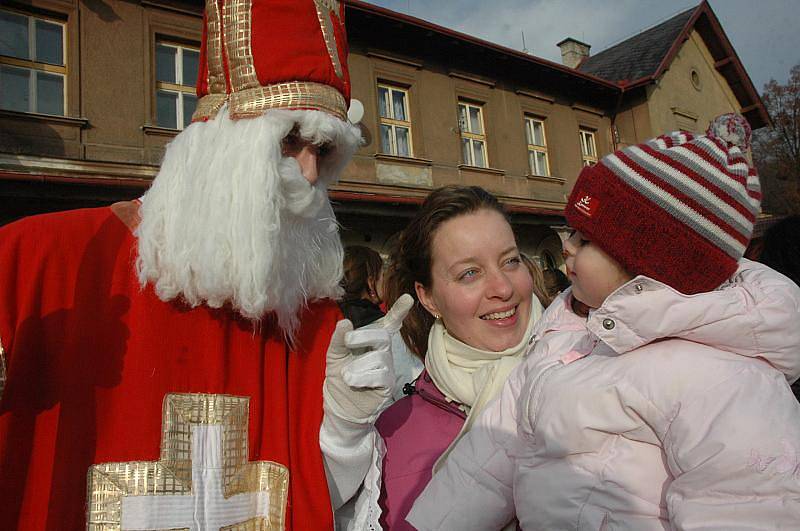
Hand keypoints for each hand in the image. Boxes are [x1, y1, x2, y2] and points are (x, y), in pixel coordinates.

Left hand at [324, 294, 413, 423]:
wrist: (340, 406)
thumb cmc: (340, 377)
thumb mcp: (334, 355)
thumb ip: (338, 339)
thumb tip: (344, 322)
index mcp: (371, 342)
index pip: (389, 324)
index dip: (398, 311)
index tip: (408, 298)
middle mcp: (383, 352)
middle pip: (382, 336)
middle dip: (363, 337)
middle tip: (348, 343)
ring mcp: (387, 368)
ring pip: (378, 358)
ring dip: (357, 365)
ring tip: (347, 376)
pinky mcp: (387, 385)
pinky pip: (380, 375)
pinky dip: (362, 377)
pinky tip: (353, 382)